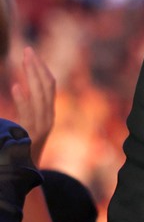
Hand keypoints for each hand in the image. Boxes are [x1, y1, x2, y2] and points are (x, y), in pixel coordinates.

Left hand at [10, 47, 54, 165]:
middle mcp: (49, 116)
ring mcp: (41, 125)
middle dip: (37, 67)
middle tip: (27, 49)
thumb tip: (20, 86)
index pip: (49, 85)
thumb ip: (28, 108)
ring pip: (39, 96)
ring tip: (23, 60)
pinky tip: (16, 86)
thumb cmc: (23, 148)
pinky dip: (23, 99)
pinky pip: (27, 113)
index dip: (42, 69)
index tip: (32, 54)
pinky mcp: (31, 134)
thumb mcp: (28, 125)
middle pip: (46, 86)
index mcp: (49, 113)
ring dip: (31, 76)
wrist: (25, 172)